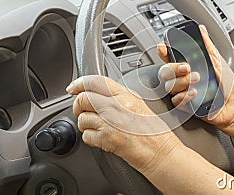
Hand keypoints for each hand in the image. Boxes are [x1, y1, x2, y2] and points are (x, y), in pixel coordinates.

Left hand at [66, 75, 182, 174]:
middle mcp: (116, 106)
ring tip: (97, 128)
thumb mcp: (139, 104)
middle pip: (83, 98)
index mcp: (125, 95)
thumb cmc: (154, 132)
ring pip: (82, 118)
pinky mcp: (106, 138)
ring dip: (85, 124)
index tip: (73, 88)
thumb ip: (119, 97)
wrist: (161, 152)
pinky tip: (101, 138)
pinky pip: (86, 135)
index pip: (94, 81)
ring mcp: (110, 122)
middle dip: (78, 106)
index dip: (79, 83)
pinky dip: (90, 138)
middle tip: (82, 111)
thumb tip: (99, 94)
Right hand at [157, 25, 233, 132]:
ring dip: (182, 81)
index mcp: (188, 65)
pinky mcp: (185, 105)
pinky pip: (176, 100)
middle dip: (173, 68)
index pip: (169, 57)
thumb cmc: (227, 84)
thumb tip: (201, 30)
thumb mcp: (218, 61)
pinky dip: (184, 96)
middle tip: (187, 67)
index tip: (164, 48)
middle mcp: (182, 78)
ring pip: (169, 86)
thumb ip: (207, 46)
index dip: (163, 51)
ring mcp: (183, 92)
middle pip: (165, 72)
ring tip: (198, 79)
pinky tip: (195, 92)